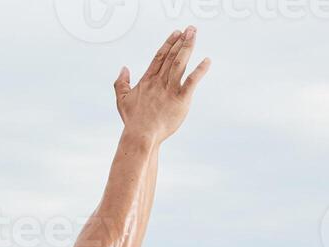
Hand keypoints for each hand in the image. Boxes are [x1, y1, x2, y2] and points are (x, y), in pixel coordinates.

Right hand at [114, 26, 209, 141]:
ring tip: (194, 35)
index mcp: (148, 80)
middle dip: (181, 41)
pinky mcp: (181, 99)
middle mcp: (159, 82)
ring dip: (188, 47)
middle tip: (190, 28)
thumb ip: (121, 82)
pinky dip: (200, 70)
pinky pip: (192, 82)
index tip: (176, 33)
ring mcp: (170, 89)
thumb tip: (124, 68)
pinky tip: (207, 61)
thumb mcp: (121, 99)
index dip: (169, 44)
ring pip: (180, 63)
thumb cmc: (133, 120)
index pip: (160, 57)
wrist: (141, 135)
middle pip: (172, 56)